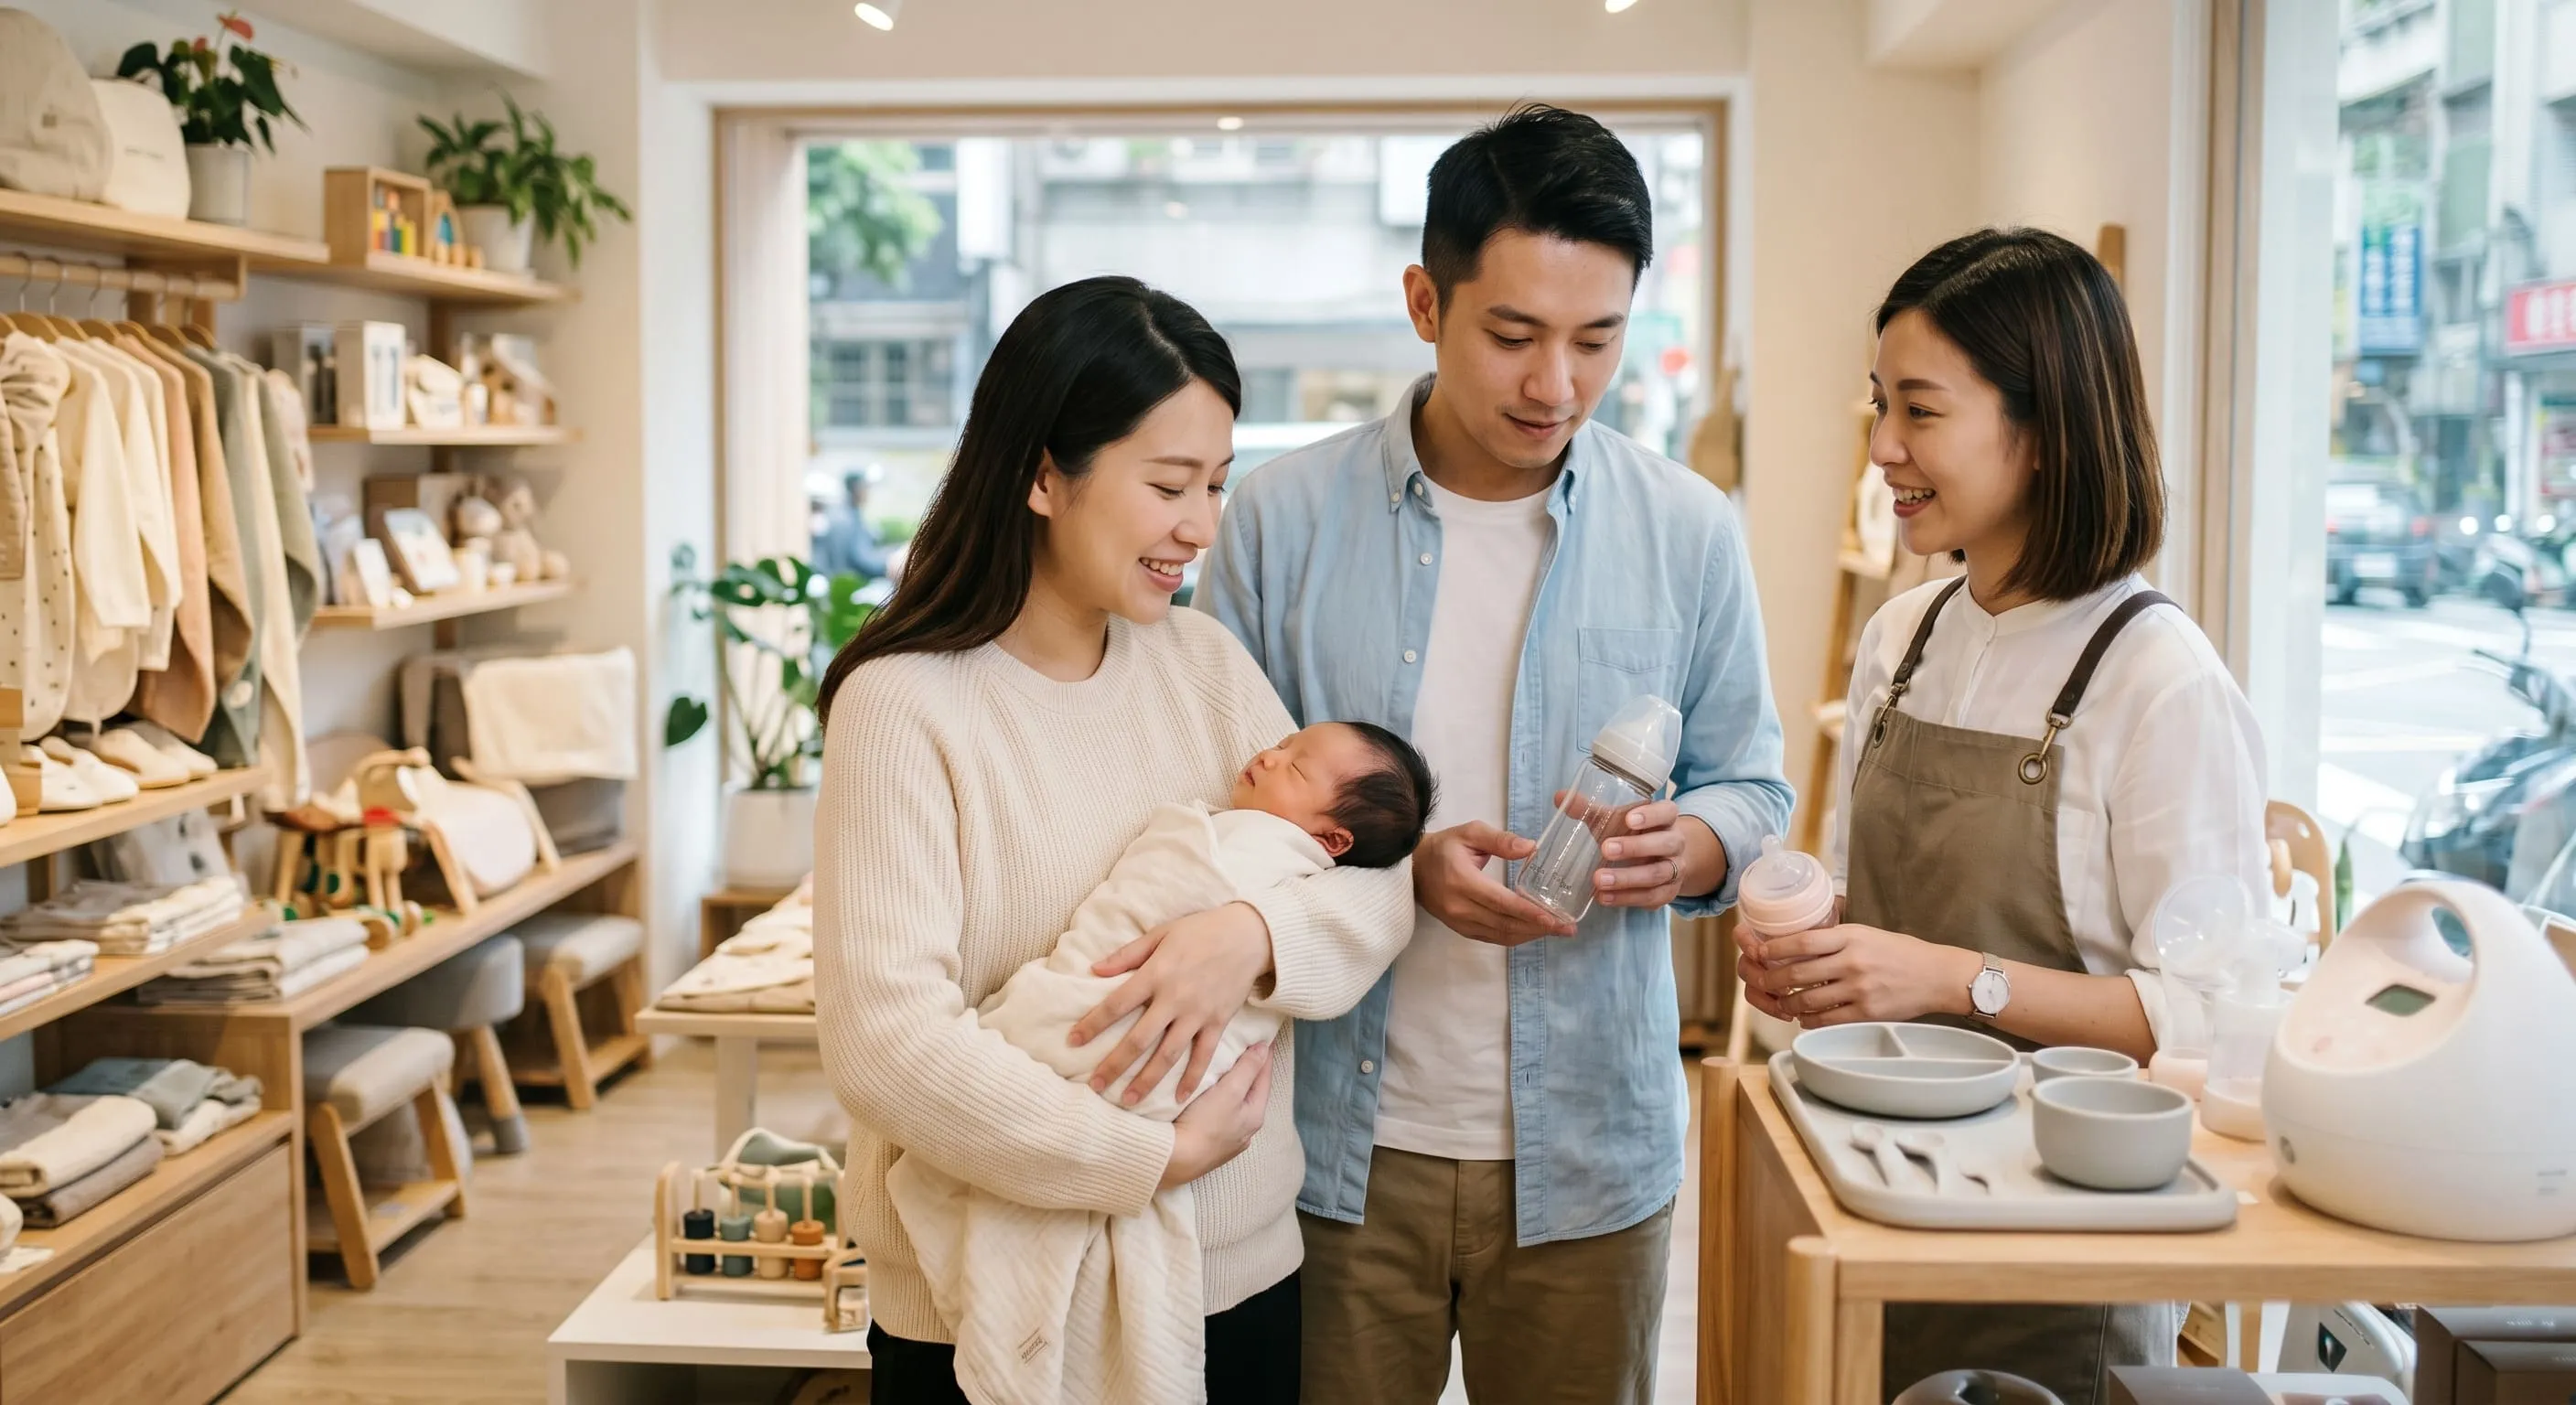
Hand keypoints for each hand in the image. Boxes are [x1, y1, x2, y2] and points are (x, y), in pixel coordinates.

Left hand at [1071, 902, 1271, 1106]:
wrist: (1250, 935)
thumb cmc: (1201, 930)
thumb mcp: (1161, 933)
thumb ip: (1128, 954)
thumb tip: (1094, 969)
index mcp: (1156, 974)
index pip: (1116, 1004)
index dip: (1092, 1024)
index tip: (1073, 1041)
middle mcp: (1175, 998)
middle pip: (1139, 1039)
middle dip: (1114, 1064)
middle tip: (1095, 1085)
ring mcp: (1198, 1014)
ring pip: (1168, 1055)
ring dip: (1147, 1080)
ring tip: (1128, 1100)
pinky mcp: (1219, 1022)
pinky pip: (1203, 1056)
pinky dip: (1192, 1078)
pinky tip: (1180, 1098)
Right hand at [1160, 1044, 1271, 1189]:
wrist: (1174, 1160)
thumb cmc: (1205, 1124)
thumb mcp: (1231, 1091)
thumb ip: (1248, 1068)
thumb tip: (1264, 1047)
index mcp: (1255, 1115)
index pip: (1264, 1077)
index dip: (1264, 1055)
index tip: (1263, 1037)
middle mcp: (1245, 1131)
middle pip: (1250, 1093)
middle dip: (1248, 1072)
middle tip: (1243, 1049)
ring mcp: (1227, 1141)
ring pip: (1233, 1106)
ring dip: (1230, 1089)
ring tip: (1223, 1071)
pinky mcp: (1208, 1146)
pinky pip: (1218, 1117)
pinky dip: (1216, 1103)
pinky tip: (1206, 1100)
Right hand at [1414, 821, 1574, 945]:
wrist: (1413, 868)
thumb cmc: (1444, 847)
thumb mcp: (1470, 832)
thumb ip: (1500, 840)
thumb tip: (1531, 848)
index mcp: (1462, 881)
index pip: (1501, 902)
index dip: (1529, 912)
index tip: (1554, 917)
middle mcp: (1460, 907)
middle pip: (1505, 923)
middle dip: (1539, 927)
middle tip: (1567, 928)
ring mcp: (1459, 922)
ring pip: (1501, 935)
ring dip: (1530, 935)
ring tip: (1557, 931)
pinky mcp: (1461, 929)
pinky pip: (1493, 938)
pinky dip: (1515, 937)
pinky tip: (1534, 931)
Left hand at [1589, 800, 1720, 909]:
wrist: (1659, 860)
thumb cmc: (1632, 834)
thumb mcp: (1614, 820)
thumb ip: (1589, 810)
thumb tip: (1560, 797)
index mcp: (1665, 818)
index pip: (1667, 812)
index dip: (1651, 815)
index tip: (1629, 819)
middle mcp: (1675, 842)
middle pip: (1665, 843)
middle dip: (1635, 847)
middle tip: (1605, 849)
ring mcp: (1675, 869)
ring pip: (1657, 874)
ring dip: (1627, 878)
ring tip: (1599, 880)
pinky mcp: (1668, 892)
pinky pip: (1651, 897)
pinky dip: (1626, 898)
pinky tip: (1604, 897)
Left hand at [1744, 923, 1981, 1026]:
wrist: (1936, 975)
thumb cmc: (1900, 952)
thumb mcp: (1866, 934)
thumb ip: (1835, 938)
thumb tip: (1796, 943)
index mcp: (1851, 936)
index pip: (1801, 941)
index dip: (1773, 949)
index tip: (1759, 953)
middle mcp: (1852, 961)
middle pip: (1797, 972)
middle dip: (1771, 980)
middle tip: (1762, 983)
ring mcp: (1859, 989)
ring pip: (1807, 1000)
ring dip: (1788, 1004)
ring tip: (1783, 1003)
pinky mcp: (1866, 1013)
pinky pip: (1827, 1020)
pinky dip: (1810, 1020)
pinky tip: (1805, 1017)